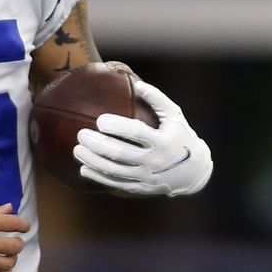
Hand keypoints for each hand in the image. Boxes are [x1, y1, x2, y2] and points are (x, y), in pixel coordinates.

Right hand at [0, 202, 30, 271]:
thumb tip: (10, 209)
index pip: (14, 223)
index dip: (23, 226)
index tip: (23, 228)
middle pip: (14, 246)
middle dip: (18, 244)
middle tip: (14, 243)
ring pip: (7, 264)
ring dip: (11, 260)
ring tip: (7, 257)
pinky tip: (2, 270)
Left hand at [73, 80, 212, 196]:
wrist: (194, 172)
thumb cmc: (180, 137)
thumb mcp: (175, 116)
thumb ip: (157, 99)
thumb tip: (138, 84)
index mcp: (161, 141)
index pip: (136, 133)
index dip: (116, 126)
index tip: (100, 120)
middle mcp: (153, 161)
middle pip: (120, 153)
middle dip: (97, 144)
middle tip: (81, 134)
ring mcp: (146, 177)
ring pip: (114, 170)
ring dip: (93, 160)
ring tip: (77, 149)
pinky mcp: (140, 188)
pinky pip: (115, 183)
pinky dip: (98, 177)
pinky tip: (83, 168)